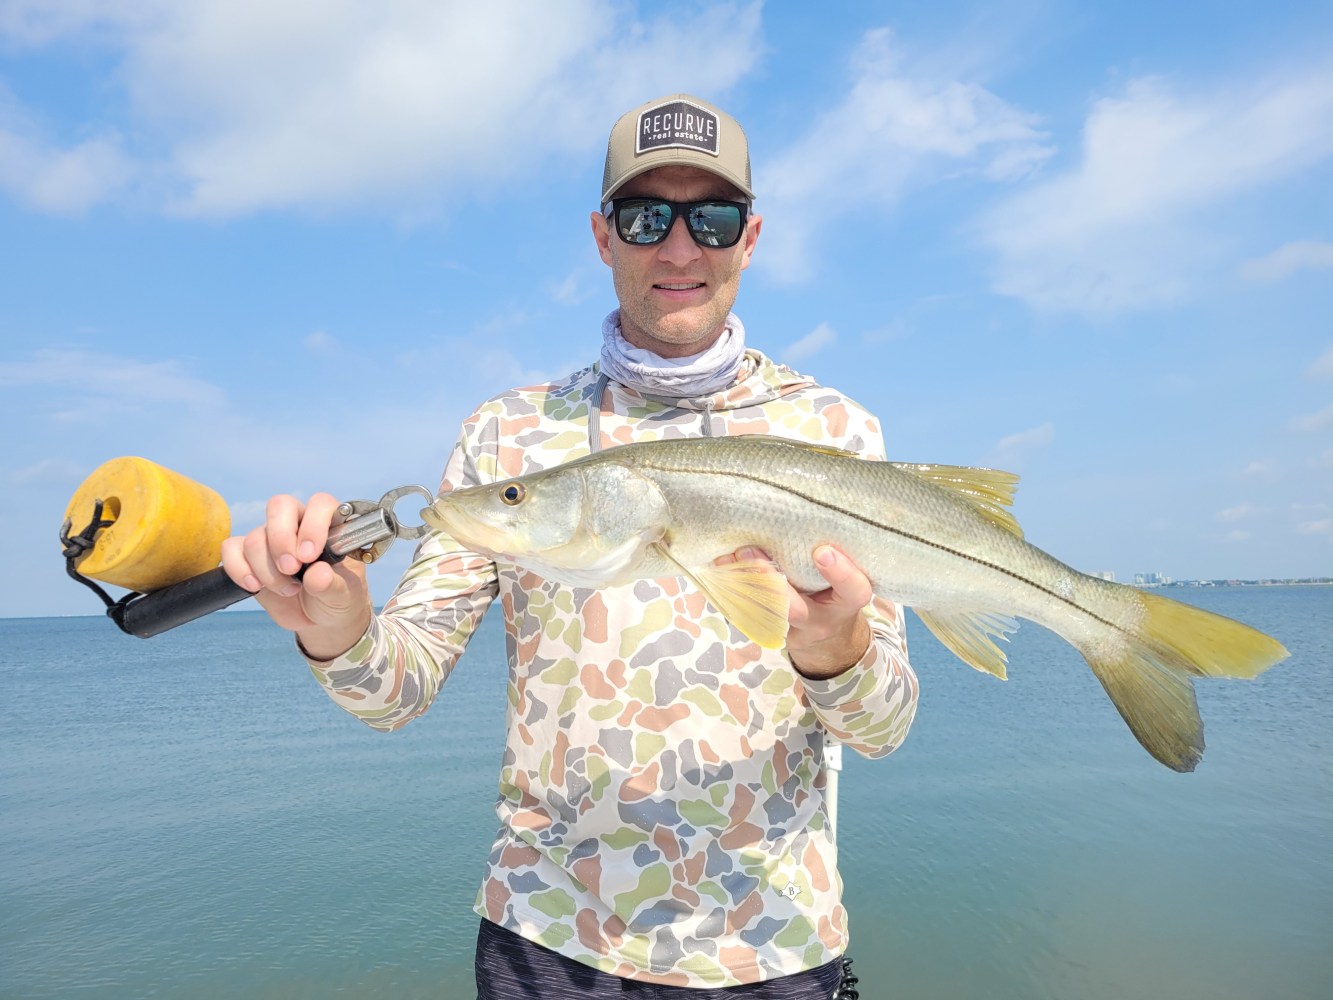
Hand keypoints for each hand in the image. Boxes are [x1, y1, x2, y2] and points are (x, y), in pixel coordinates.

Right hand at [220, 492, 371, 657]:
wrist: (318, 620)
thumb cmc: (337, 598)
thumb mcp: (343, 596)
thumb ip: (332, 584)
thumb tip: (317, 574)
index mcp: (329, 525)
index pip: (319, 504)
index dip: (312, 526)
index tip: (309, 556)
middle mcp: (298, 525)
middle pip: (280, 506)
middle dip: (281, 539)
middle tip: (291, 569)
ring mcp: (271, 539)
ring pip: (256, 537)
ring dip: (267, 569)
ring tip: (288, 590)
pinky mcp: (248, 557)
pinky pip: (231, 548)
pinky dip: (239, 569)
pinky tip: (255, 586)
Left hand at [721, 545, 872, 678]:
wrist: (827, 637)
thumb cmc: (838, 591)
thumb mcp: (847, 578)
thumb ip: (836, 554)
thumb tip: (805, 512)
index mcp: (848, 601)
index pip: (853, 590)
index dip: (839, 573)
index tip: (822, 552)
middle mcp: (820, 619)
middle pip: (795, 608)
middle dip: (769, 581)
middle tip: (749, 551)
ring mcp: (793, 630)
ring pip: (764, 613)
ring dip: (742, 585)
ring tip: (727, 558)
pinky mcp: (771, 630)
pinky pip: (749, 614)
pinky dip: (734, 590)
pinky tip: (721, 567)